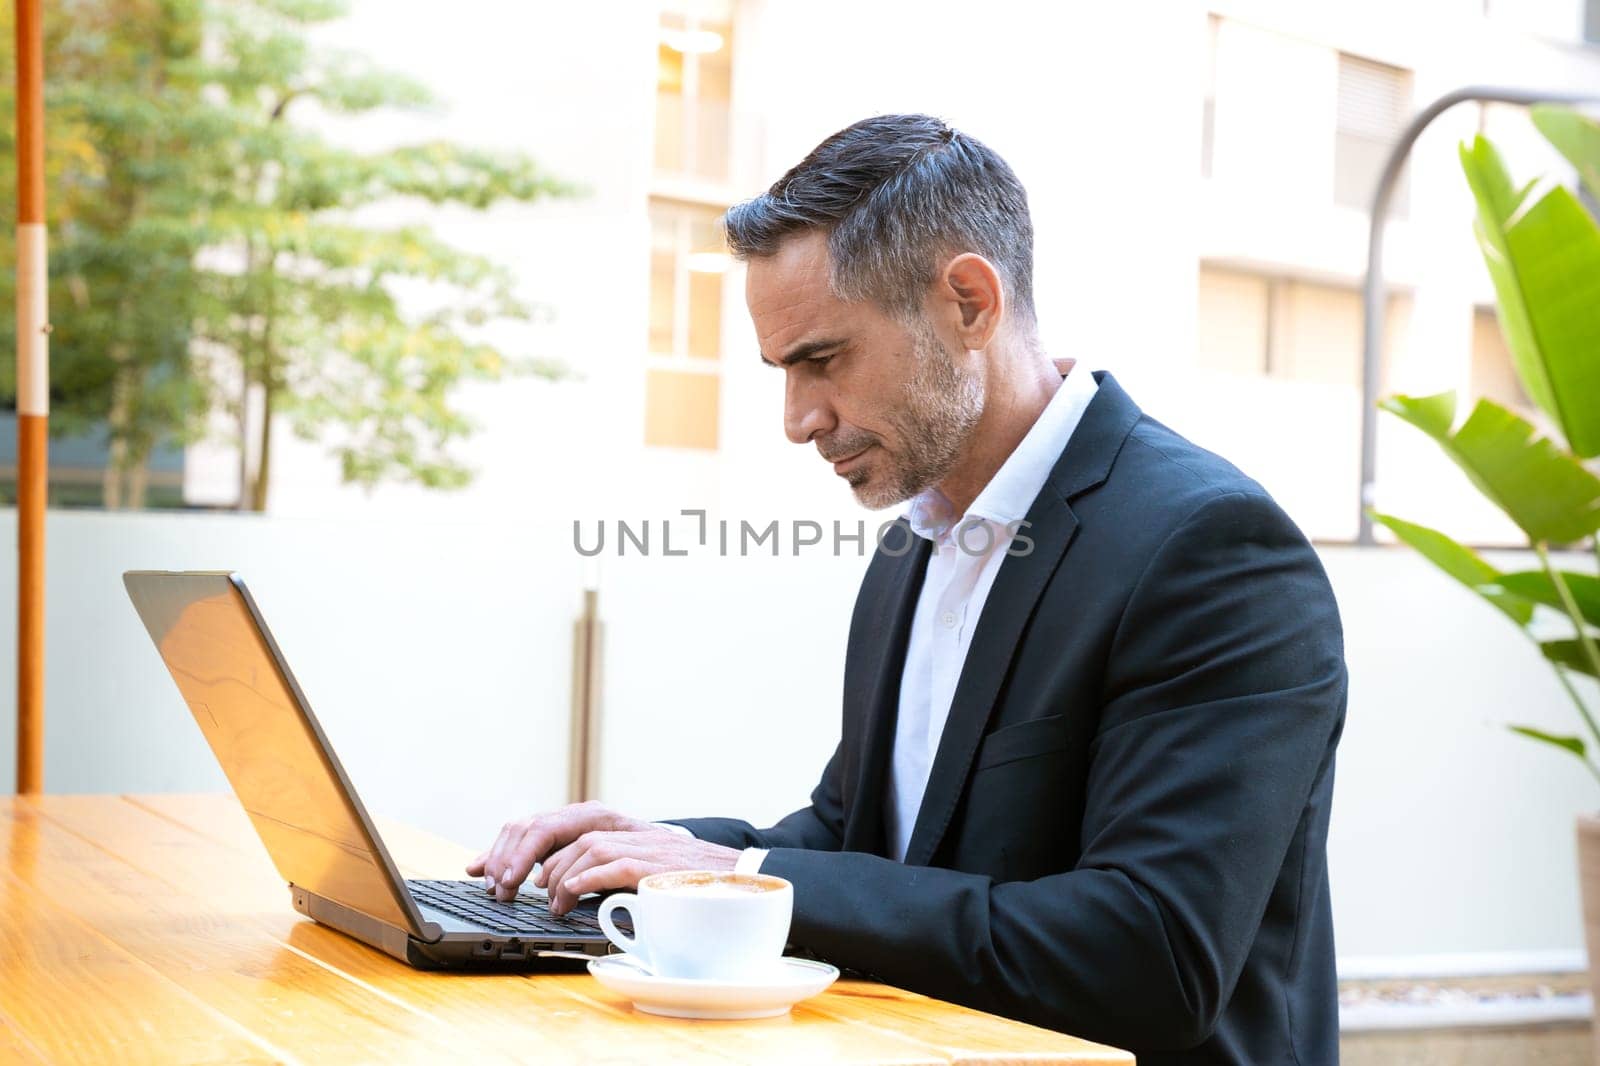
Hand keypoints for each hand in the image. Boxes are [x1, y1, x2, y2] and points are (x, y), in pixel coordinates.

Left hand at [463, 801, 738, 912]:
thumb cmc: (675, 877)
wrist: (731, 878)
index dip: (505, 845)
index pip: (543, 822)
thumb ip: (589, 866)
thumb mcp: (625, 865)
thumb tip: (543, 885)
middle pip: (551, 824)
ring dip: (552, 874)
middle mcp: (618, 823)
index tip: (478, 869)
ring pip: (579, 843)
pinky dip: (583, 878)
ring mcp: (637, 840)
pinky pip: (610, 862)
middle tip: (498, 887)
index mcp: (605, 822)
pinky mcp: (654, 862)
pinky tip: (565, 897)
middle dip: (517, 856)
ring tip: (543, 900)